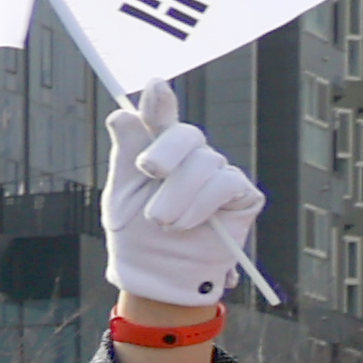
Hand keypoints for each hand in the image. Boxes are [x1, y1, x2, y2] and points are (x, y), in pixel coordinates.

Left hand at [100, 82, 261, 312]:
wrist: (157, 278)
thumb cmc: (136, 239)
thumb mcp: (122, 197)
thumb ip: (127, 155)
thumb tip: (121, 113)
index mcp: (158, 153)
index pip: (161, 119)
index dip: (160, 101)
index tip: (155, 83)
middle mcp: (191, 158)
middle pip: (187, 134)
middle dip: (164, 153)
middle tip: (149, 173)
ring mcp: (218, 174)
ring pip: (204, 163)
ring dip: (177, 196)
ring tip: (163, 222)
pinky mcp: (242, 195)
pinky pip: (226, 183)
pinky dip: (202, 204)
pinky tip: (188, 223)